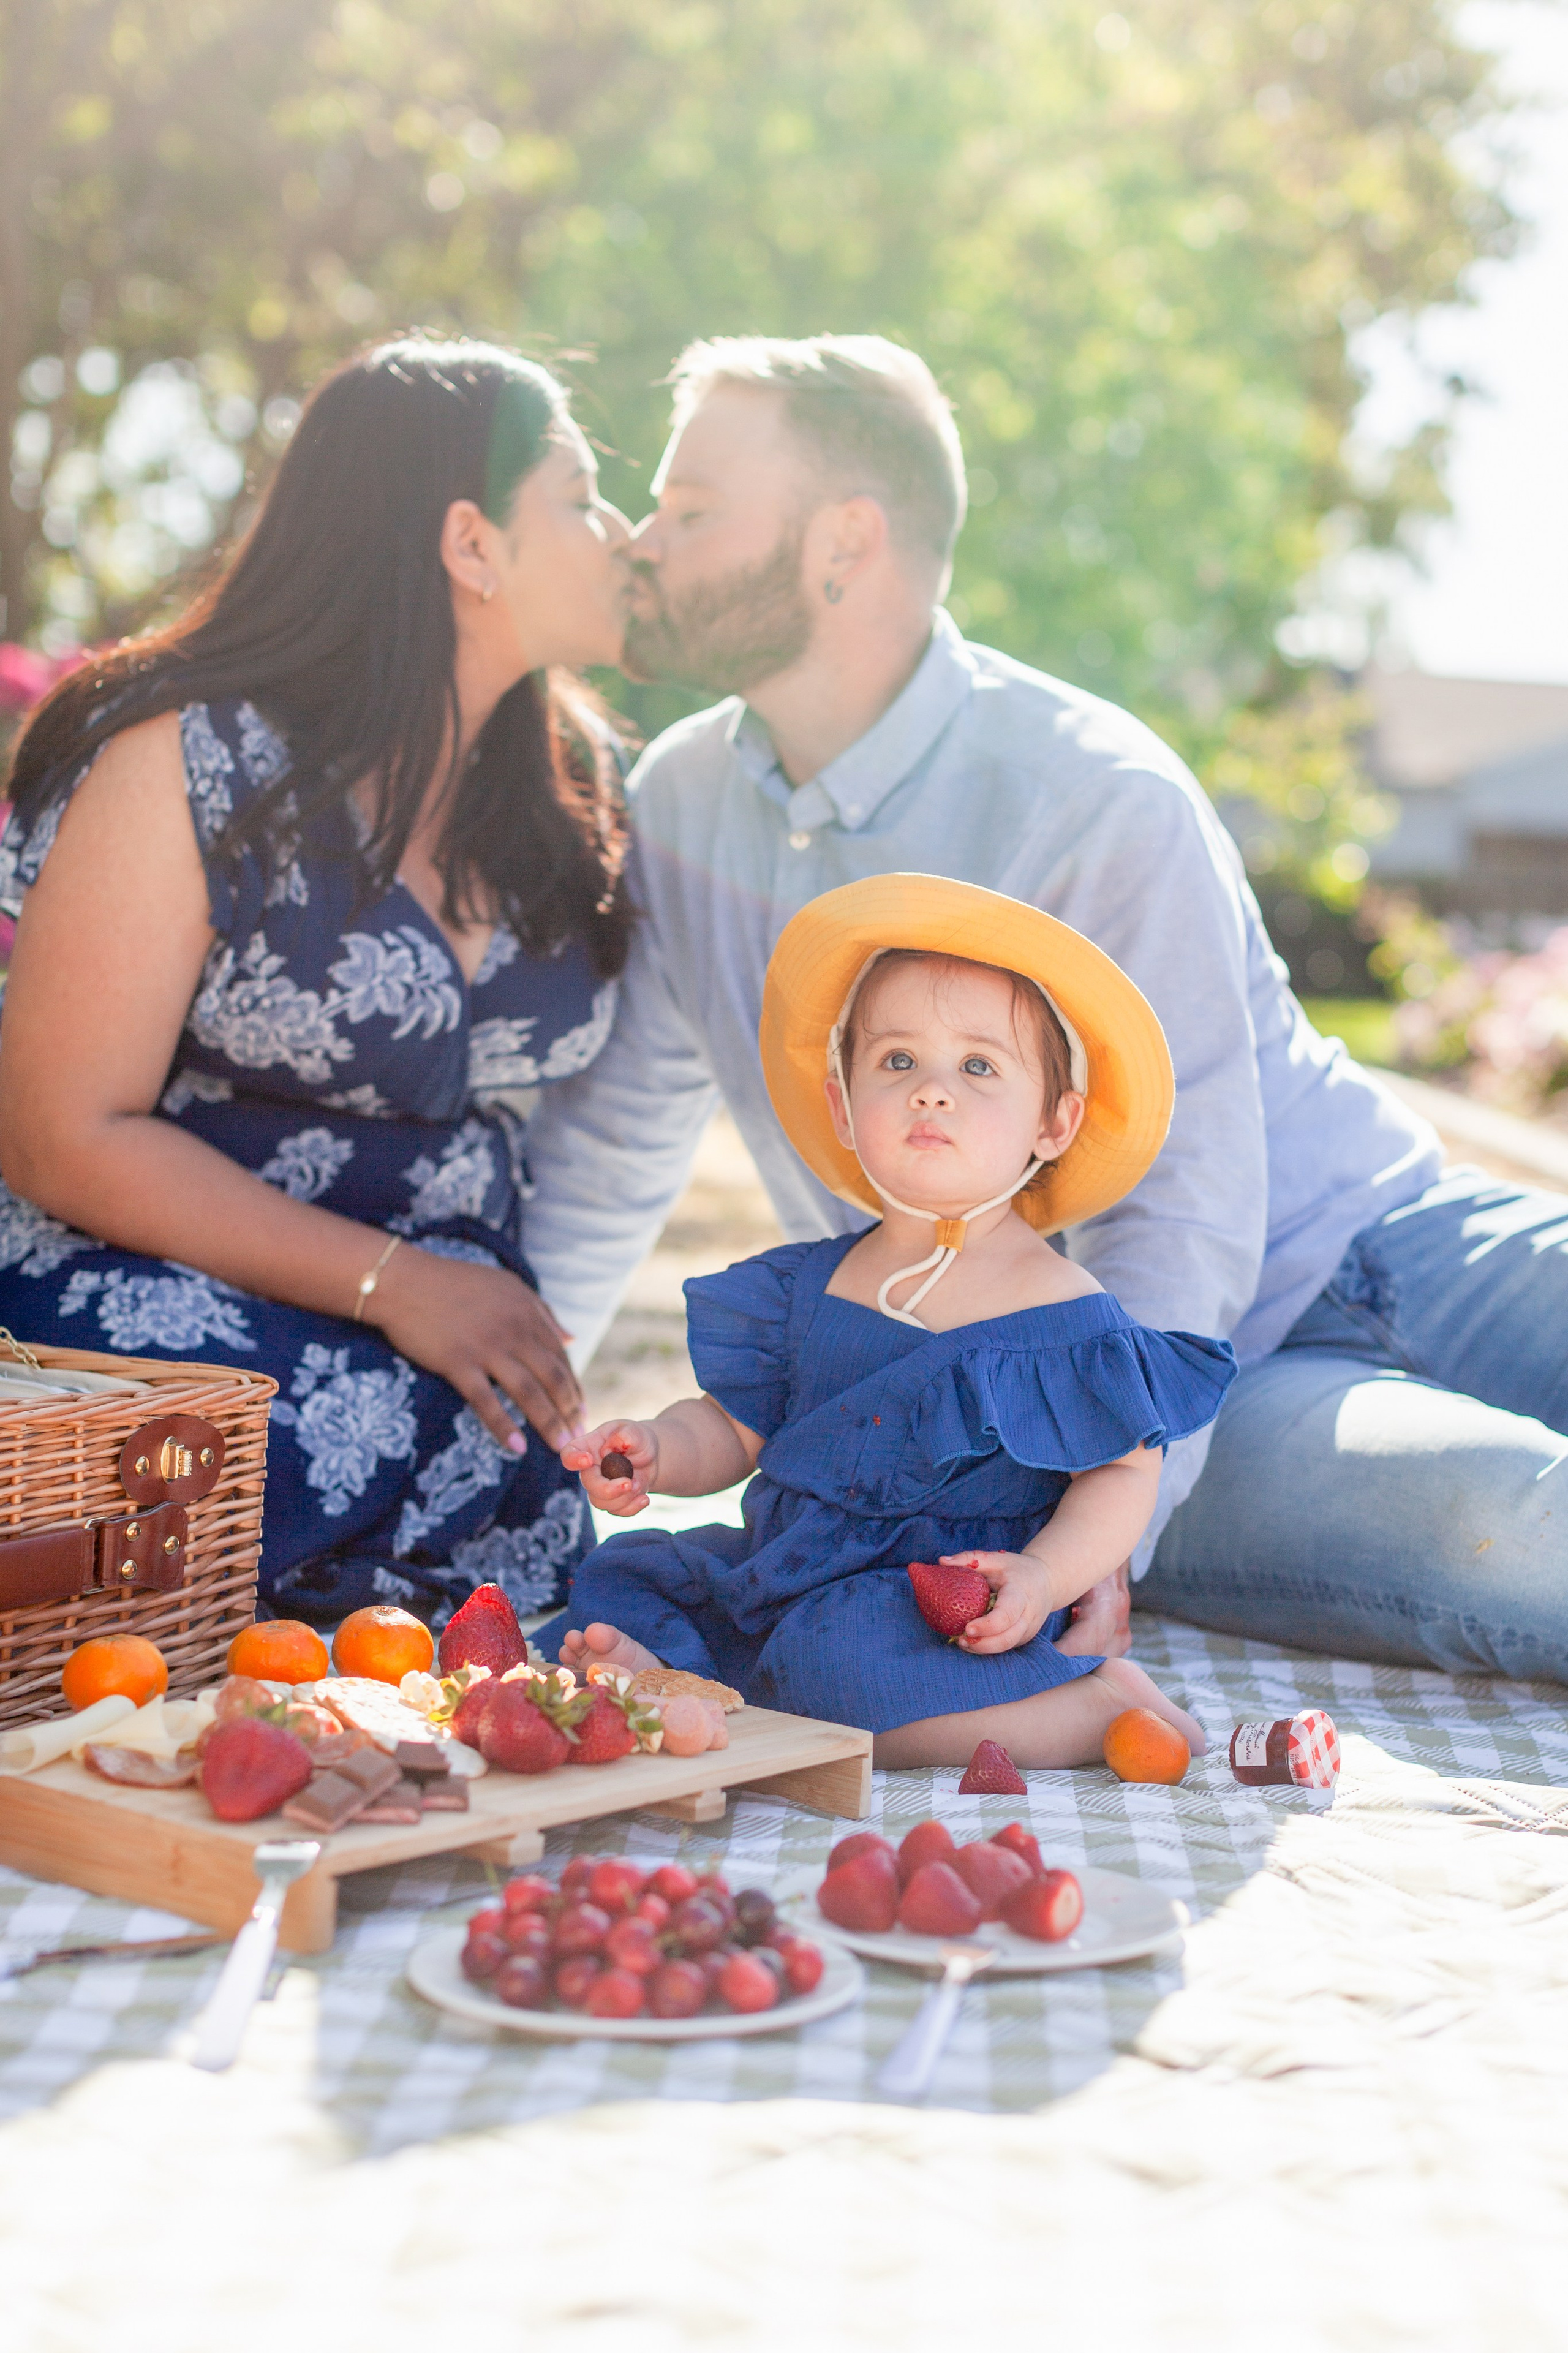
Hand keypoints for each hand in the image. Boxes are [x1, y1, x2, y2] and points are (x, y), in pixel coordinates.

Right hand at [364, 1244, 583, 1453]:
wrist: (403, 1281)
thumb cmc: (454, 1283)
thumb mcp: (506, 1286)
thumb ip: (541, 1312)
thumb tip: (571, 1339)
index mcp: (527, 1311)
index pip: (560, 1356)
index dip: (573, 1386)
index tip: (581, 1410)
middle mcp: (513, 1330)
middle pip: (551, 1378)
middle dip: (569, 1410)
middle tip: (579, 1435)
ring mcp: (486, 1347)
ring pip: (528, 1392)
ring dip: (548, 1423)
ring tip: (561, 1447)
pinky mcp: (457, 1363)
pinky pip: (486, 1402)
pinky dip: (504, 1427)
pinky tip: (518, 1447)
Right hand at [560, 1420, 659, 1513]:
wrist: (650, 1458)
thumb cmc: (637, 1440)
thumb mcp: (636, 1431)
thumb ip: (626, 1435)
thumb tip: (614, 1447)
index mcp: (588, 1447)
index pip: (569, 1453)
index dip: (573, 1459)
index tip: (588, 1460)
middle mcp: (590, 1469)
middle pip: (588, 1484)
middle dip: (607, 1488)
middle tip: (629, 1483)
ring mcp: (599, 1487)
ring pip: (601, 1502)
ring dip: (624, 1498)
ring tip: (639, 1484)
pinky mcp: (612, 1501)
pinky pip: (616, 1511)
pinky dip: (632, 1508)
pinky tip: (644, 1499)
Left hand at [940, 1549, 1054, 1654]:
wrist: (1046, 1581)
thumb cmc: (1016, 1569)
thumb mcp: (995, 1559)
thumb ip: (969, 1559)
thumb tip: (942, 1562)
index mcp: (1021, 1593)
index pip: (1007, 1614)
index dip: (988, 1625)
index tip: (968, 1628)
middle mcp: (1028, 1615)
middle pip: (1007, 1638)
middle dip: (983, 1644)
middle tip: (960, 1640)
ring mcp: (1028, 1629)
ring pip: (1007, 1646)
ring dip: (984, 1649)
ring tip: (962, 1642)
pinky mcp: (1025, 1637)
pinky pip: (1006, 1646)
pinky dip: (989, 1647)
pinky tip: (973, 1643)